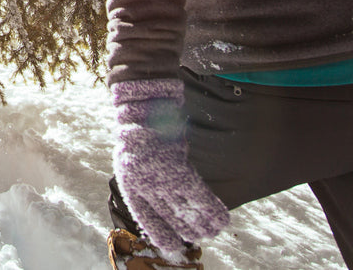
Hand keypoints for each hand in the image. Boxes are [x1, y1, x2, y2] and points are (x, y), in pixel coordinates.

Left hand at [111, 78, 228, 259]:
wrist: (144, 107)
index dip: (159, 232)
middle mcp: (144, 186)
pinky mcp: (178, 172)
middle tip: (199, 236)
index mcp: (130, 184)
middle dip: (186, 229)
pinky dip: (211, 210)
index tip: (170, 244)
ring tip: (213, 232)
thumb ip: (145, 177)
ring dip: (202, 224)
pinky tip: (222, 220)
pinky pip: (198, 197)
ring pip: (185, 211)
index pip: (145, 217)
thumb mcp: (134, 158)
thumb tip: (163, 196)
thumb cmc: (141, 132)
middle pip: (168, 216)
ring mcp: (160, 180)